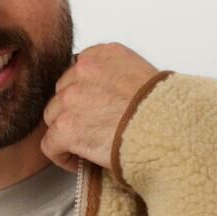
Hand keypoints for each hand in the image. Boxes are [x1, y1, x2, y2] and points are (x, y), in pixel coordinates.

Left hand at [41, 43, 162, 174]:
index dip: (82, 96)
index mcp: (103, 53)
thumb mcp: (140, 75)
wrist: (167, 131)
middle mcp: (83, 69)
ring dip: (67, 134)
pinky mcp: (66, 127)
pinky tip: (79, 162)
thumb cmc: (163, 112)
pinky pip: (49, 144)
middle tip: (92, 133)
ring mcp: (71, 98)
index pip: (76, 72)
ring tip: (87, 149)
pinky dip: (61, 156)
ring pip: (53, 118)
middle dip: (73, 114)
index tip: (94, 113)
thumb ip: (114, 77)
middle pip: (61, 94)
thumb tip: (103, 99)